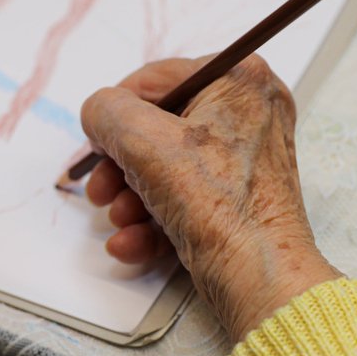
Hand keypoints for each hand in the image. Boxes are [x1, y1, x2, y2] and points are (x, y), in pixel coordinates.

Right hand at [80, 56, 338, 342]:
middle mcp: (249, 112)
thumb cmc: (217, 203)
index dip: (115, 113)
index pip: (155, 79)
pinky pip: (184, 198)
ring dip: (131, 198)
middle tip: (102, 190)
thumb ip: (106, 111)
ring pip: (165, 168)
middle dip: (120, 167)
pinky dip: (153, 220)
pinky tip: (132, 243)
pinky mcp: (238, 198)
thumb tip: (99, 114)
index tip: (96, 145)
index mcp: (239, 78)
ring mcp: (245, 158)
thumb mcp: (142, 140)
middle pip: (157, 129)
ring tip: (120, 221)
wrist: (260, 277)